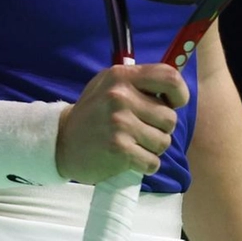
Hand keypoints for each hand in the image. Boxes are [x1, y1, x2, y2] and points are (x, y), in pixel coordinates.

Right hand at [55, 62, 189, 183]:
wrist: (61, 141)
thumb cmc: (93, 113)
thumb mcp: (109, 85)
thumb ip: (139, 83)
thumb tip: (174, 89)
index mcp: (122, 76)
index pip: (169, 77)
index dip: (180, 93)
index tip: (172, 104)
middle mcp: (121, 96)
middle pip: (170, 117)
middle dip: (161, 128)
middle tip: (141, 130)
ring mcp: (120, 123)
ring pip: (164, 141)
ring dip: (153, 148)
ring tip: (133, 143)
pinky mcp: (119, 149)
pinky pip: (153, 161)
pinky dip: (145, 164)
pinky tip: (130, 158)